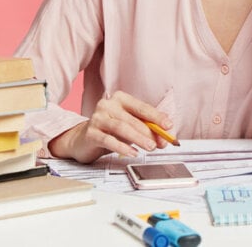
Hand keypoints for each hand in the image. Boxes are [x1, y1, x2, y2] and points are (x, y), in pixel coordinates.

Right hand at [47, 91, 172, 162]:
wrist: (83, 140)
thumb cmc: (110, 130)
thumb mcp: (130, 125)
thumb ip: (147, 128)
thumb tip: (165, 137)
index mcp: (120, 99)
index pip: (142, 107)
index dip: (157, 117)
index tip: (168, 126)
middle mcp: (107, 105)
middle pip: (132, 119)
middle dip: (149, 132)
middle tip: (160, 143)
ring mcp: (97, 118)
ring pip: (122, 128)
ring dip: (138, 138)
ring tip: (150, 147)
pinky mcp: (90, 133)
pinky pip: (109, 140)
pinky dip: (123, 147)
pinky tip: (133, 152)